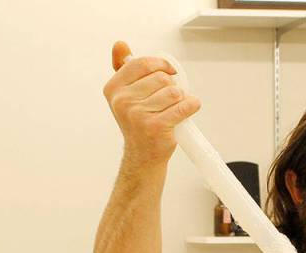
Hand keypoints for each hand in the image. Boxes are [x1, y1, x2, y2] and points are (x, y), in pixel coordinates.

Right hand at [103, 41, 201, 165]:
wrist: (142, 156)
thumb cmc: (138, 122)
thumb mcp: (125, 94)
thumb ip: (123, 68)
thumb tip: (120, 44)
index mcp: (113, 89)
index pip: (143, 63)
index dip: (161, 65)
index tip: (169, 72)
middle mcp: (122, 102)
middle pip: (161, 77)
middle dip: (171, 86)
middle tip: (167, 101)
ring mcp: (138, 115)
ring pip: (174, 92)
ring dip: (180, 99)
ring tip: (173, 109)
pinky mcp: (156, 127)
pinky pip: (184, 106)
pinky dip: (191, 106)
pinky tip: (187, 110)